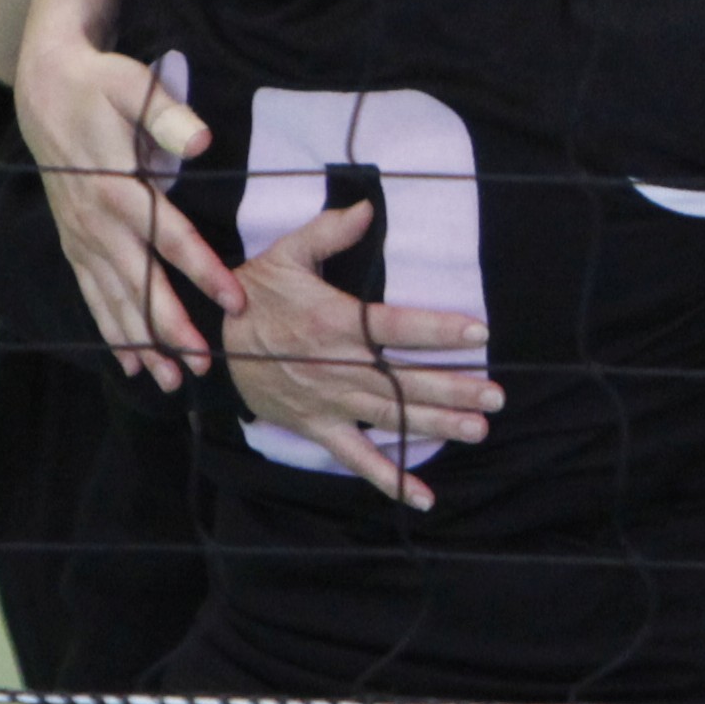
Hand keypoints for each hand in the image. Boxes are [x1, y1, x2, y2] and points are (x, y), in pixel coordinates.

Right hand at [16, 32, 231, 387]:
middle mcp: (96, 222)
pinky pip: (91, 294)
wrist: (45, 87)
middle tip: (202, 365)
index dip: (203, 271)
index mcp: (117, 188)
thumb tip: (201, 139)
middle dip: (169, 327)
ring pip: (112, 299)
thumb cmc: (100, 84)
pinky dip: (108, 329)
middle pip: (138, 283)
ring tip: (170, 380)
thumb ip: (166, 116)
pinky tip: (127, 361)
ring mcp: (81, 236)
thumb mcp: (133, 86)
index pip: (169, 238)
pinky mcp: (74, 241)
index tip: (234, 302)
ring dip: (140, 341)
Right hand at [225, 199, 497, 511]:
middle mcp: (335, 366)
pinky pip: (356, 458)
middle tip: (496, 396)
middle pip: (402, 380)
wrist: (208, 343)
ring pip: (389, 417)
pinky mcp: (318, 426)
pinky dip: (388, 479)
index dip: (437, 330)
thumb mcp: (285, 254)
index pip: (394, 327)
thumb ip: (329, 231)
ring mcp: (328, 401)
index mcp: (332, 321)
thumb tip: (368, 206)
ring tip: (479, 428)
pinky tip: (422, 497)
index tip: (479, 332)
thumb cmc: (255, 295)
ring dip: (436, 426)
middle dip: (453, 389)